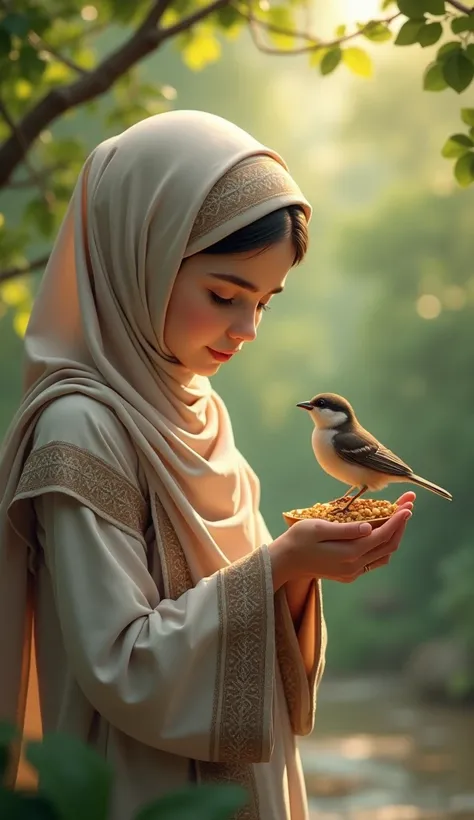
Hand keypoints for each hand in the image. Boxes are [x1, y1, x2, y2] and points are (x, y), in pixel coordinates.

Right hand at [270, 492, 414, 586]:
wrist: (284, 562)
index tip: (407, 505)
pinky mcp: (348, 574)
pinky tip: (381, 531)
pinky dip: (382, 545)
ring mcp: (352, 572)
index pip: (382, 535)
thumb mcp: (319, 528)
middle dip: (401, 524)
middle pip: (389, 545)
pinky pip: (374, 560)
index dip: (397, 519)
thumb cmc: (298, 539)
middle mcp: (355, 566)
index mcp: (349, 553)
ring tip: (398, 515)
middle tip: (408, 504)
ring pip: (384, 554)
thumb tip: (370, 527)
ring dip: (394, 535)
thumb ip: (346, 529)